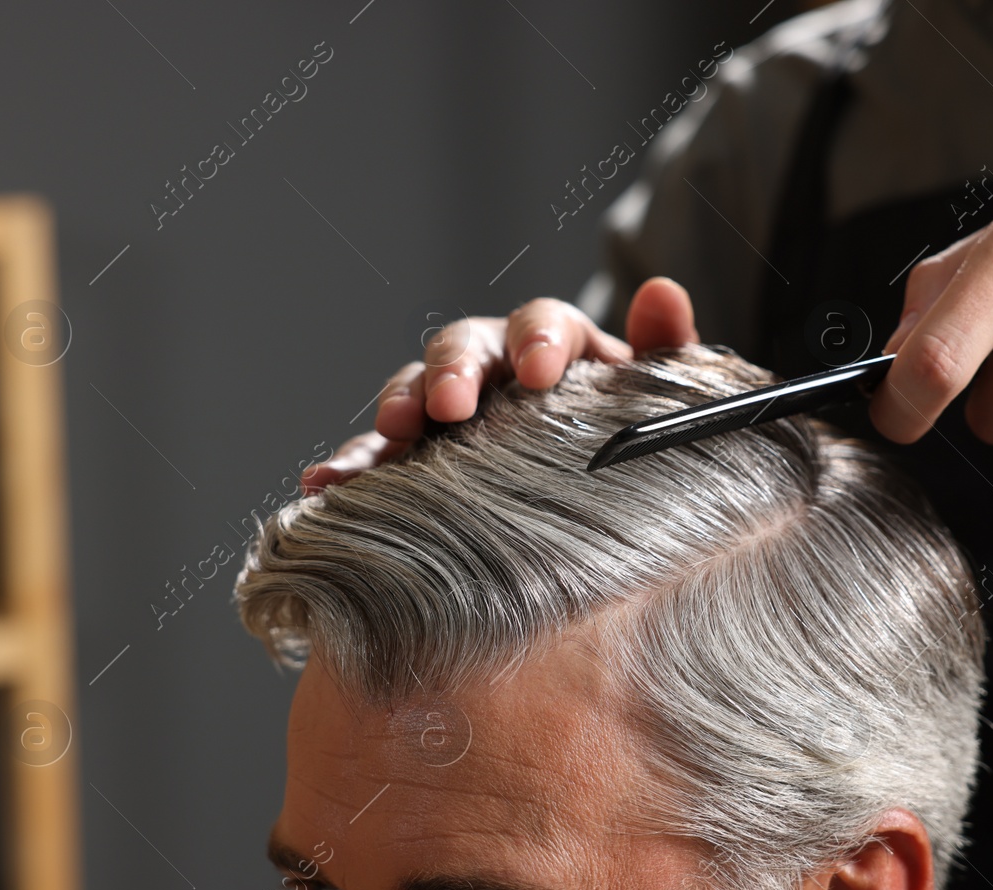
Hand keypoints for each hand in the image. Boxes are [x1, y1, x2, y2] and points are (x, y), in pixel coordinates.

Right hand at [302, 277, 697, 489]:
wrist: (607, 491)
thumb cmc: (631, 435)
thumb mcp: (662, 399)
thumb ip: (668, 353)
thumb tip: (663, 294)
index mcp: (557, 345)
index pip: (543, 323)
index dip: (539, 338)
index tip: (542, 370)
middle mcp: (494, 368)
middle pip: (464, 350)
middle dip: (452, 373)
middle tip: (449, 406)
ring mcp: (449, 413)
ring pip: (412, 395)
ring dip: (392, 413)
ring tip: (381, 439)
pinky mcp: (416, 459)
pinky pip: (379, 456)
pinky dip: (352, 467)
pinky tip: (324, 486)